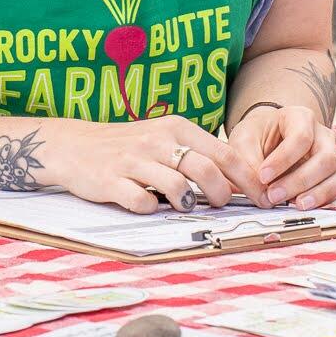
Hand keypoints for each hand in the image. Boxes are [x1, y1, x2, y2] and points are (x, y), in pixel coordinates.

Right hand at [54, 116, 265, 214]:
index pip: (225, 154)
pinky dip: (151, 208)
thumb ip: (197, 154)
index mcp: (177, 128)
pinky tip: (150, 206)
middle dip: (222, 194)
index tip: (261, 198)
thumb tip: (238, 180)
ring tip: (185, 206)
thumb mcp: (164, 139)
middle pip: (207, 170)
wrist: (74, 145)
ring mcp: (134, 161)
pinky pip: (142, 201)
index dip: (248, 180)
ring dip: (188, 202)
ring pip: (178, 186)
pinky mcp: (112, 181)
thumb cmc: (128, 146)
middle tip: (221, 206)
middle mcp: (158, 141)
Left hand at [229, 104, 335, 209]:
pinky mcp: (333, 174)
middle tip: (274, 196)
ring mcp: (332, 154)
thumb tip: (263, 196)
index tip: (263, 176)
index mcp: (300, 117)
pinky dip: (324, 199)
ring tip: (296, 205)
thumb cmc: (256, 137)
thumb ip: (247, 165)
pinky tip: (303, 205)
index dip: (283, 159)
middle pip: (325, 157)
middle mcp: (321, 134)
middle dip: (300, 180)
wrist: (264, 142)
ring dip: (320, 192)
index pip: (301, 137)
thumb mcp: (242, 142)